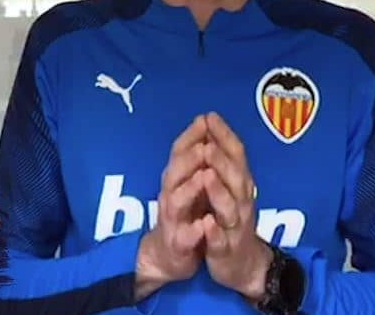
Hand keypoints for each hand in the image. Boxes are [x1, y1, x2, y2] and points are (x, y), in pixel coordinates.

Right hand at [135, 115, 210, 299]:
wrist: (168, 255)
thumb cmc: (184, 212)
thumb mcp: (189, 182)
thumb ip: (195, 156)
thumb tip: (205, 121)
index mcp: (176, 178)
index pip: (179, 151)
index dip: (191, 135)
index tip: (205, 118)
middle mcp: (170, 195)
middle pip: (175, 172)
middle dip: (189, 159)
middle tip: (204, 146)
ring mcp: (172, 220)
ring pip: (176, 202)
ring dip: (190, 189)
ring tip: (204, 177)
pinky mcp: (177, 244)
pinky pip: (185, 237)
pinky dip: (194, 231)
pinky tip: (204, 225)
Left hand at [201, 112, 274, 302]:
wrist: (242, 264)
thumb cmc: (230, 217)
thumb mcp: (228, 186)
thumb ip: (222, 159)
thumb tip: (211, 123)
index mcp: (240, 183)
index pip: (236, 154)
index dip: (224, 135)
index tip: (210, 116)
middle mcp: (242, 201)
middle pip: (236, 177)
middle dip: (221, 160)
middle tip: (207, 145)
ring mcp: (235, 226)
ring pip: (230, 207)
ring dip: (218, 191)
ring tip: (206, 175)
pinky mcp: (225, 250)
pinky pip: (220, 240)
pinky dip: (214, 232)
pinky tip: (206, 223)